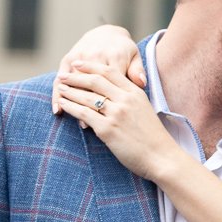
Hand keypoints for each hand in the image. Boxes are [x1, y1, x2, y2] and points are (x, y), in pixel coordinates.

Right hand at [52, 25, 145, 113]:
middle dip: (86, 101)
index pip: (110, 80)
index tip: (106, 116)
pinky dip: (57, 92)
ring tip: (66, 114)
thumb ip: (137, 71)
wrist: (106, 33)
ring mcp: (81, 56)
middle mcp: (97, 55)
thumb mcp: (134, 58)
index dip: (107, 99)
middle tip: (85, 122)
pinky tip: (56, 108)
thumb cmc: (124, 52)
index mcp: (115, 56)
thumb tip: (141, 82)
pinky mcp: (69, 57)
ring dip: (68, 97)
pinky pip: (61, 76)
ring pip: (73, 79)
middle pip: (90, 81)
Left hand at [55, 59, 181, 182]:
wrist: (162, 157)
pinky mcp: (108, 129)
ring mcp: (116, 114)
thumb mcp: (145, 110)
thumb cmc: (154, 138)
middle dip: (76, 76)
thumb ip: (131, 99)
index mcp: (135, 92)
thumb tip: (115, 94)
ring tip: (59, 88)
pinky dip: (71, 107)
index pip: (109, 72)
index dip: (90, 66)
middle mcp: (125, 99)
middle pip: (95, 81)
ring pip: (87, 96)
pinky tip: (63, 105)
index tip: (78, 63)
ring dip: (70, 91)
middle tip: (63, 75)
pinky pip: (84, 114)